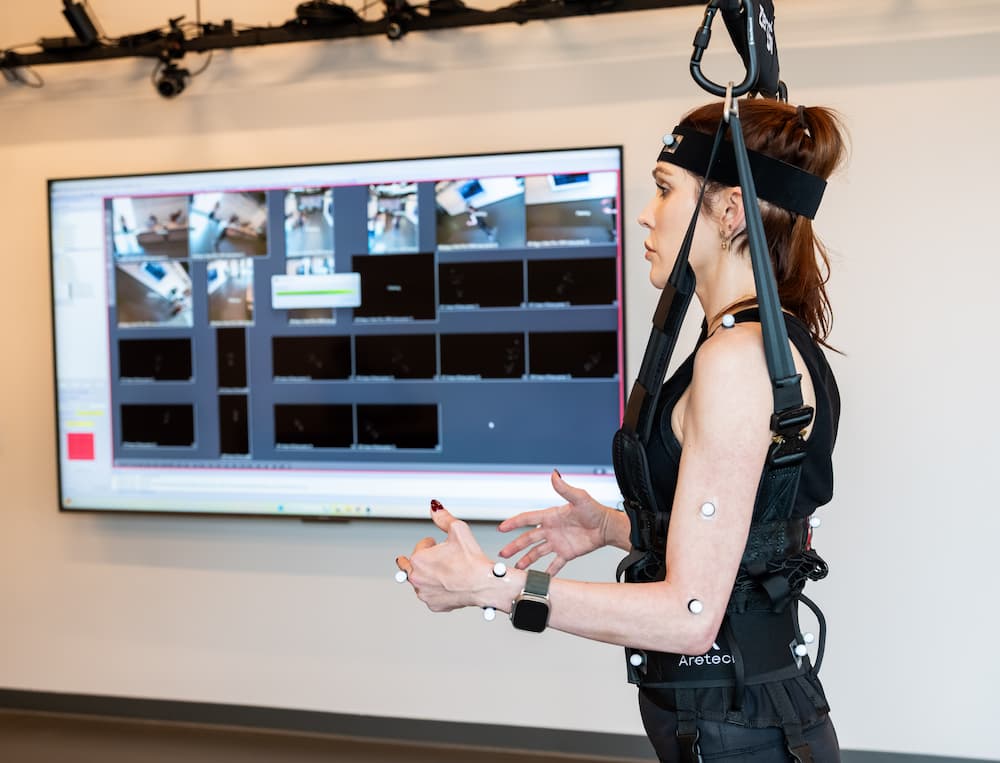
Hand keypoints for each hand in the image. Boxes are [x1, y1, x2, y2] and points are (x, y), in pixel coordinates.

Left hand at [396, 501, 491, 612]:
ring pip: (420, 582)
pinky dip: (436, 590)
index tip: (436, 543)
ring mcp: (425, 594)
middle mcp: (417, 579)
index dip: (430, 542)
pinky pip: (431, 595)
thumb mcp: (458, 530)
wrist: (485, 584)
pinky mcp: (434, 605)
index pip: (420, 546)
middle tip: (408, 559)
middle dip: (415, 560)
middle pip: (410, 566)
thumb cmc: (472, 560)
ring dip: (426, 576)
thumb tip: (434, 507)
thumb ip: (443, 517)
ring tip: (439, 572)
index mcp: (419, 559)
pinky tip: (446, 585)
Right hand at [497, 470, 614, 574]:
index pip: (528, 519)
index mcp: (551, 516)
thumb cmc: (595, 510)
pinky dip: (547, 571)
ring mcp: (557, 543)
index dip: (514, 523)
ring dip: (526, 559)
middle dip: (515, 545)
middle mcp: (551, 530)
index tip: (502, 527)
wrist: (607, 527)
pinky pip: (554, 564)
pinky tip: (539, 577)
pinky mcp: (566, 553)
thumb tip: (555, 474)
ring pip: (537, 552)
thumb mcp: (579, 497)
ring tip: (517, 567)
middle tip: (504, 552)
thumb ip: (565, 488)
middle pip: (528, 538)